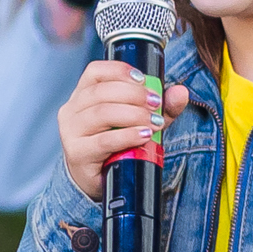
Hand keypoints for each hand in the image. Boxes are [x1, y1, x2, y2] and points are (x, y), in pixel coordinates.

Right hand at [59, 61, 189, 201]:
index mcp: (82, 95)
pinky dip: (127, 136)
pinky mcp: (78, 153)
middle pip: (101, 91)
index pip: (95, 71)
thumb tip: (181, 92)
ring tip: (154, 122)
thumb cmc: (115, 146)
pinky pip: (104, 141)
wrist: (96, 180)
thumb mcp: (140, 121)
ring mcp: (71, 132)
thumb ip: (161, 107)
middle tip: (156, 103)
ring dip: (133, 114)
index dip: (119, 70)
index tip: (143, 79)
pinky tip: (143, 136)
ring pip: (102, 113)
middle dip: (134, 95)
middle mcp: (72, 110)